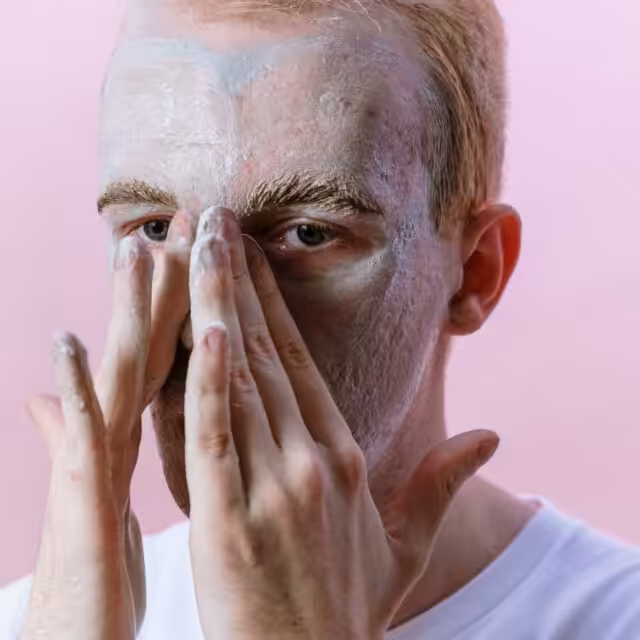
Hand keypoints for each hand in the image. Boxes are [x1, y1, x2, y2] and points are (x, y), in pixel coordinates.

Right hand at [19, 211, 196, 639]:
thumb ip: (124, 449)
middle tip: (187, 218)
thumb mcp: (143, 511)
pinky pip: (86, 448)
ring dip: (124, 313)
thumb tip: (96, 405)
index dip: (201, 305)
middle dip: (175, 286)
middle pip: (158, 351)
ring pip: (115, 378)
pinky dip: (79, 395)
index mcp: (147, 440)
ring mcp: (93, 472)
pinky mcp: (76, 510)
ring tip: (135, 248)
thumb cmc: (119, 583)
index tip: (222, 251)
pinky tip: (72, 348)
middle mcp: (115, 444)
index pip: (184, 358)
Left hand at [183, 207, 499, 639]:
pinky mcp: (231, 521)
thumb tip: (492, 435)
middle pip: (266, 355)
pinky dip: (207, 384)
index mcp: (344, 458)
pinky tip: (202, 333)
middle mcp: (312, 461)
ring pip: (239, 382)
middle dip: (235, 281)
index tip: (251, 254)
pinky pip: (218, 439)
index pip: (301, 363)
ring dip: (214, 309)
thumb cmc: (351, 610)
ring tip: (193, 246)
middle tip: (211, 218)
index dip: (272, 303)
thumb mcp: (405, 547)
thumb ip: (442, 483)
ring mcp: (275, 488)